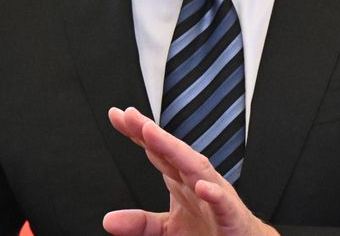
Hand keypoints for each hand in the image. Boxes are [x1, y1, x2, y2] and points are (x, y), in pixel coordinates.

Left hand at [104, 107, 278, 235]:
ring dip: (175, 150)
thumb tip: (109, 220)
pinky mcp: (230, 214)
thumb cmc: (209, 231)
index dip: (137, 133)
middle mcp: (196, 181)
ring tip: (152, 134)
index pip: (156, 151)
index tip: (117, 116)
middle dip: (151, 132)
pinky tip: (202, 186)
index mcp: (180, 180)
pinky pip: (222, 202)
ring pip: (195, 167)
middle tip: (129, 115)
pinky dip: (214, 193)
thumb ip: (140, 223)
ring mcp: (214, 195)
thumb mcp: (167, 229)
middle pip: (171, 151)